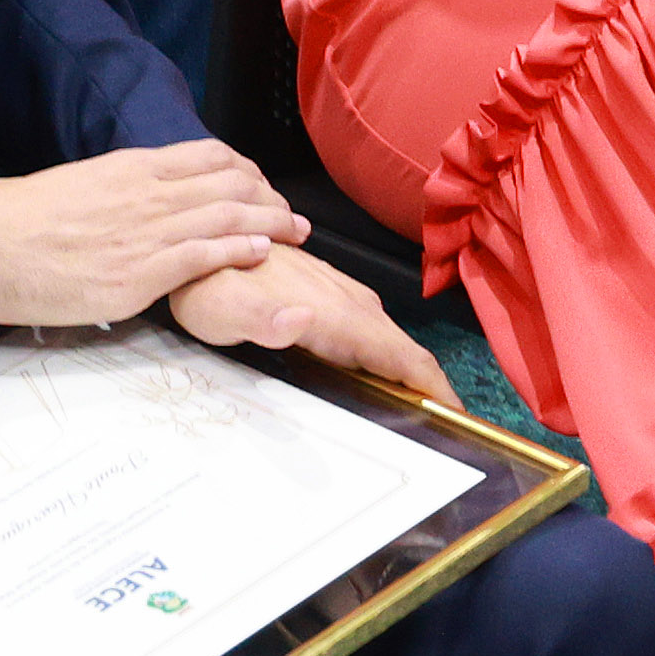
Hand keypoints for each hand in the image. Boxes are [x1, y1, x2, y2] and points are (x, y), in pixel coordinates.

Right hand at [0, 142, 306, 329]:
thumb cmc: (23, 220)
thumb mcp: (83, 183)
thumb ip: (123, 187)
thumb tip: (141, 196)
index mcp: (132, 167)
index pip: (209, 156)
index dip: (246, 170)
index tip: (261, 184)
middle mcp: (147, 193)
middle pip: (229, 185)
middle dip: (269, 198)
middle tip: (293, 213)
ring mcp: (146, 232)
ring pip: (227, 217)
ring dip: (270, 224)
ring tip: (295, 232)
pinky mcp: (139, 274)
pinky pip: (205, 256)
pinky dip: (240, 251)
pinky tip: (262, 253)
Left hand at [164, 244, 450, 398]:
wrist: (199, 236)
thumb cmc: (205, 284)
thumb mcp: (220, 311)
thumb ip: (262, 320)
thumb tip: (307, 322)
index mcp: (328, 310)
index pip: (394, 350)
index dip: (429, 382)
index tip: (455, 412)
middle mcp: (340, 299)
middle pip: (398, 344)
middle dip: (429, 380)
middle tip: (448, 419)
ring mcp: (334, 291)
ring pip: (384, 331)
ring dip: (408, 363)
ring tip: (422, 396)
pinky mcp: (322, 289)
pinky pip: (367, 324)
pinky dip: (385, 347)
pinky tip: (376, 360)